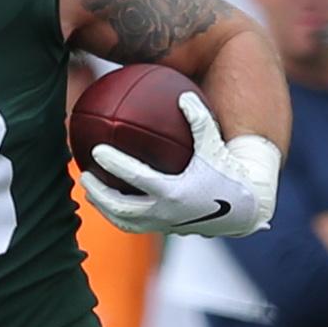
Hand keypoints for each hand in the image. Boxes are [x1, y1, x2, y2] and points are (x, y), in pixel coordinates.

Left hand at [81, 93, 278, 238]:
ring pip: (124, 221)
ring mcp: (163, 225)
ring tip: (89, 192)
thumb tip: (182, 95)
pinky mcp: (165, 231)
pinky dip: (118, 214)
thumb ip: (199, 120)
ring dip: (103, 207)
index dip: (115, 163)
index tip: (96, 150)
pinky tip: (109, 201)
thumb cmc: (228, 172)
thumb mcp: (215, 145)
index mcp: (174, 192)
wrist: (243, 210)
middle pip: (121, 206)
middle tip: (84, 176)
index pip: (136, 177)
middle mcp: (165, 213)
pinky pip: (134, 225)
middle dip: (99, 192)